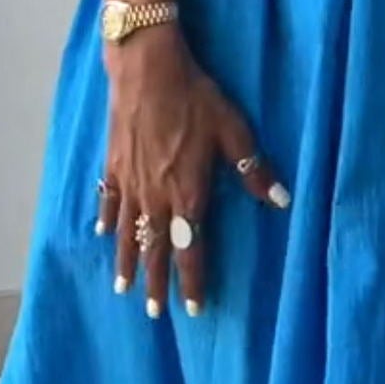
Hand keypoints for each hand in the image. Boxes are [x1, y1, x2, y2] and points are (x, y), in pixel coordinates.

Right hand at [95, 23, 289, 319]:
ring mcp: (131, 181)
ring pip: (128, 232)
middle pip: (155, 248)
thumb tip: (280, 201)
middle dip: (156, 282)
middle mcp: (156, 195)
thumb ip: (253, 169)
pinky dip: (107, 220)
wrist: (147, 69)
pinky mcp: (114, 163)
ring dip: (128, 261)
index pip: (191, 248)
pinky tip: (104, 234)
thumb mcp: (233, 130)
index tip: (194, 307)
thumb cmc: (195, 97)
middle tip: (155, 314)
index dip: (192, 280)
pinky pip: (109, 199)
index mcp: (187, 192)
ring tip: (124, 289)